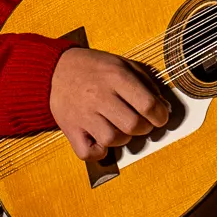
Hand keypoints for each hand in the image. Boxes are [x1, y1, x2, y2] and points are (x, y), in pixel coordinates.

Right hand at [51, 47, 170, 160]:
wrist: (54, 70)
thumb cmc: (93, 68)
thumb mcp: (123, 64)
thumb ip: (146, 83)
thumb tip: (163, 107)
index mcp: (116, 76)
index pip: (148, 105)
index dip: (160, 116)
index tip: (160, 118)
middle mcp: (99, 96)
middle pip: (133, 125)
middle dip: (144, 128)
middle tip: (141, 124)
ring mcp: (83, 114)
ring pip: (113, 140)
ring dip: (123, 139)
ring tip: (120, 128)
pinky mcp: (70, 128)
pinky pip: (88, 152)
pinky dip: (98, 152)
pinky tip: (101, 140)